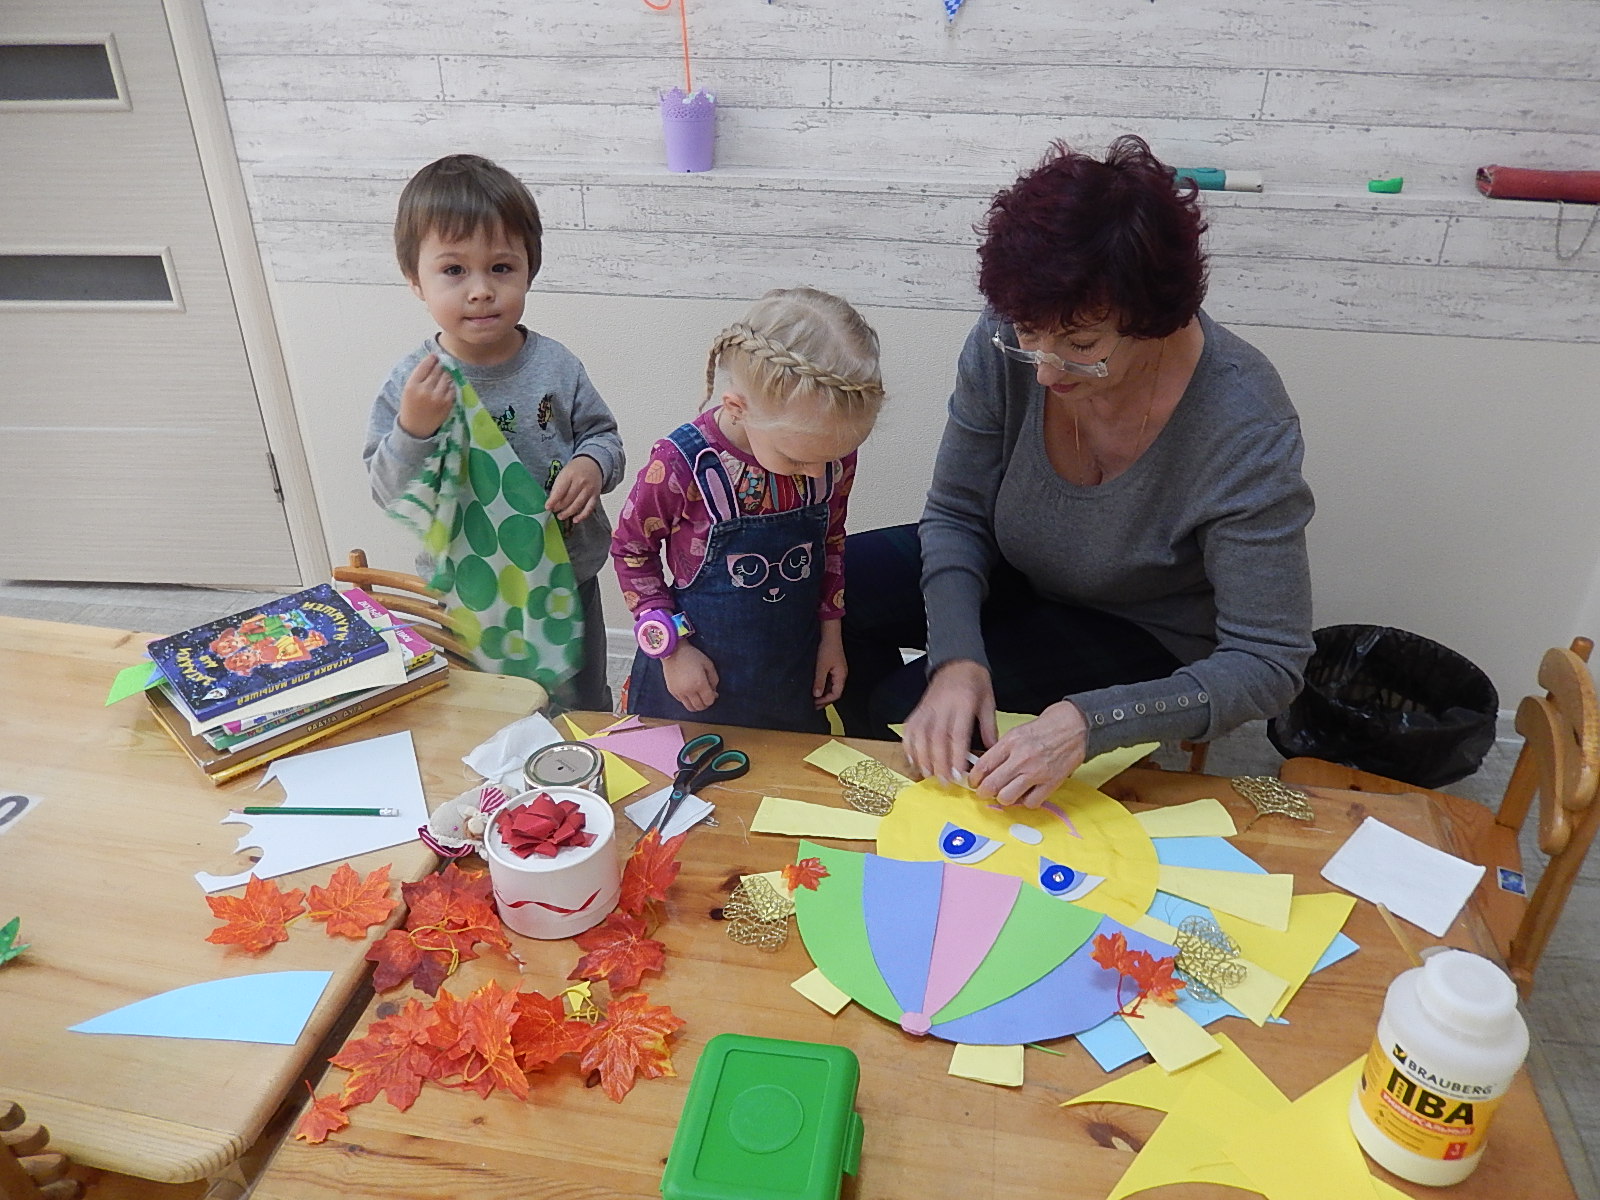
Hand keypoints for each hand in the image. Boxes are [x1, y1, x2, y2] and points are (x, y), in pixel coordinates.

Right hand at [396, 354, 454, 437]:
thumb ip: (418, 378)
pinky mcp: (447, 404)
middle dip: (440, 366)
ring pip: (446, 378)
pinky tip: (447, 386)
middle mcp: (424, 390)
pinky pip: (452, 389)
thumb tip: (432, 362)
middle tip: (441, 364)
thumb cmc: (411, 407)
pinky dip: (450, 386)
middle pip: (436, 371)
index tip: (435, 356)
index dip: (431, 359)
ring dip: (446, 374)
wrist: (415, 428)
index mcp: (412, 386)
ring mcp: (437, 398)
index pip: (424, 367)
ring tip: (444, 374)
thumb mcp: (408, 390)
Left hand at [546, 456, 602, 522]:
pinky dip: (582, 516)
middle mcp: (580, 482)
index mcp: (570, 475)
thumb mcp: (564, 473)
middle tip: (554, 511)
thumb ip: (558, 486)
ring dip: (568, 513)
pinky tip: (575, 520)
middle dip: (559, 507)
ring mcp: (589, 489)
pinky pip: (589, 508)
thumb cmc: (575, 469)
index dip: (553, 501)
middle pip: (568, 499)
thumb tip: (552, 502)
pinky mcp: (596, 495)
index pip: (560, 491)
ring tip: (561, 516)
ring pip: (577, 505)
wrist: (593, 464)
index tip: (547, 507)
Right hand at [661, 642, 718, 711]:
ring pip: (690, 708)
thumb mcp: (708, 664)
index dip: (713, 698)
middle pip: (700, 707)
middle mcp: (688, 691)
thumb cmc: (693, 656)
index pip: (709, 701)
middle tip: (707, 696)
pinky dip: (687, 700)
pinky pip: (682, 702)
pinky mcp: (672, 691)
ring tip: (698, 697)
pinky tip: (689, 691)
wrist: (673, 651)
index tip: (713, 693)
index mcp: (699, 684)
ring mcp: (679, 692)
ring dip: (696, 705)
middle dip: (705, 704)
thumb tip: (714, 693)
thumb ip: (714, 680)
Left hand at [813, 620, 846, 707]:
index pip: (836, 694)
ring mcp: (838, 671)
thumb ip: (819, 681)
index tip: (815, 703)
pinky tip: (816, 687)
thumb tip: (816, 695)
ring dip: (823, 693)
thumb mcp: (821, 666)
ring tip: (813, 698)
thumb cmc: (827, 649)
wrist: (830, 635)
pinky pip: (830, 681)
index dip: (826, 700)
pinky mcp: (834, 668)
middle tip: (813, 705)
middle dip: (825, 699)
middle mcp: (841, 675)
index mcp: (841, 676)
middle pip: (835, 692)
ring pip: (832, 687)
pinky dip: (823, 686)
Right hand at [903, 660, 996, 784]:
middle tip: (944, 782)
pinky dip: (909, 746)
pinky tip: (913, 760)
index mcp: (963, 704)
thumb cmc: (975, 683)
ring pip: (920, 736)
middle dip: (939, 762)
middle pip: (936, 738)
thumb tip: (991, 752)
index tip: (958, 775)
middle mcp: (942, 707)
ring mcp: (927, 708)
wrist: (956, 662)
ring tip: (928, 775)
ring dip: (922, 757)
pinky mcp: (918, 710)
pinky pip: (909, 729)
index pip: (957, 734)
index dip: (956, 756)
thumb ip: (989, 727)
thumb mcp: (988, 701)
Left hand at [969, 700, 1088, 807]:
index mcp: (1010, 743)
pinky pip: (1030, 802)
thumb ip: (1000, 750)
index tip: (974, 782)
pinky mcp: (1051, 783)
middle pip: (991, 785)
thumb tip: (985, 769)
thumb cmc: (1046, 728)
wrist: (1074, 726)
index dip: (974, 779)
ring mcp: (1036, 772)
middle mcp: (1021, 758)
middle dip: (983, 792)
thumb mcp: (1017, 732)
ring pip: (1007, 798)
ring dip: (1003, 798)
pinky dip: (1026, 801)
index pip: (983, 766)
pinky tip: (1026, 794)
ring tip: (1006, 793)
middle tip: (985, 792)